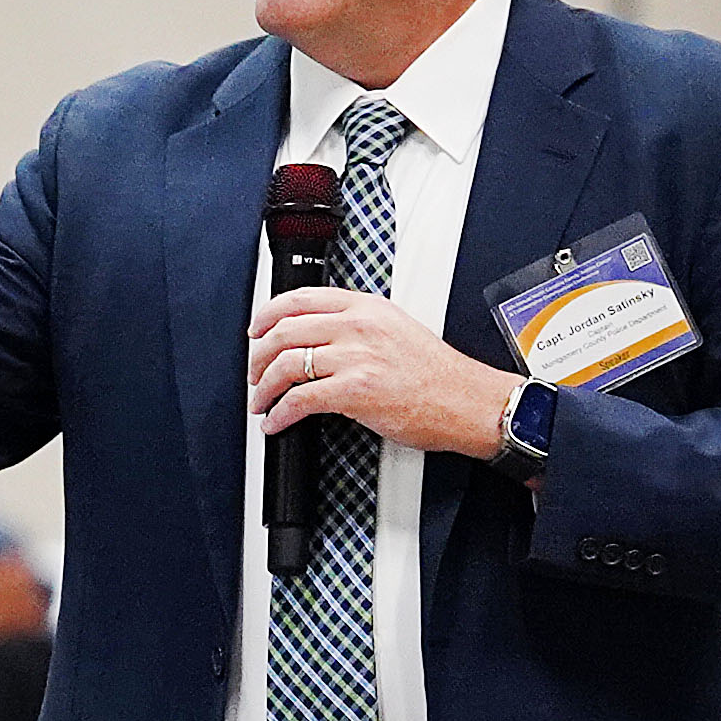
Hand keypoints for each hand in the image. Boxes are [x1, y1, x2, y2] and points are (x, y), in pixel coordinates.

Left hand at [250, 288, 523, 458]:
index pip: (301, 298)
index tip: (256, 330)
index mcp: (367, 307)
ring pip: (287, 363)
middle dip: (258, 355)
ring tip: (262, 400)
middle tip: (254, 373)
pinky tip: (277, 421)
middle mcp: (359, 326)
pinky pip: (299, 399)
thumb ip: (358, 326)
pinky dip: (280, 414)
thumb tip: (319, 337)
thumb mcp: (396, 329)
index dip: (267, 314)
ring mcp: (356, 357)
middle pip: (285, 330)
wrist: (466, 400)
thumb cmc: (436, 374)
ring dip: (264, 386)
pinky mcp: (355, 390)